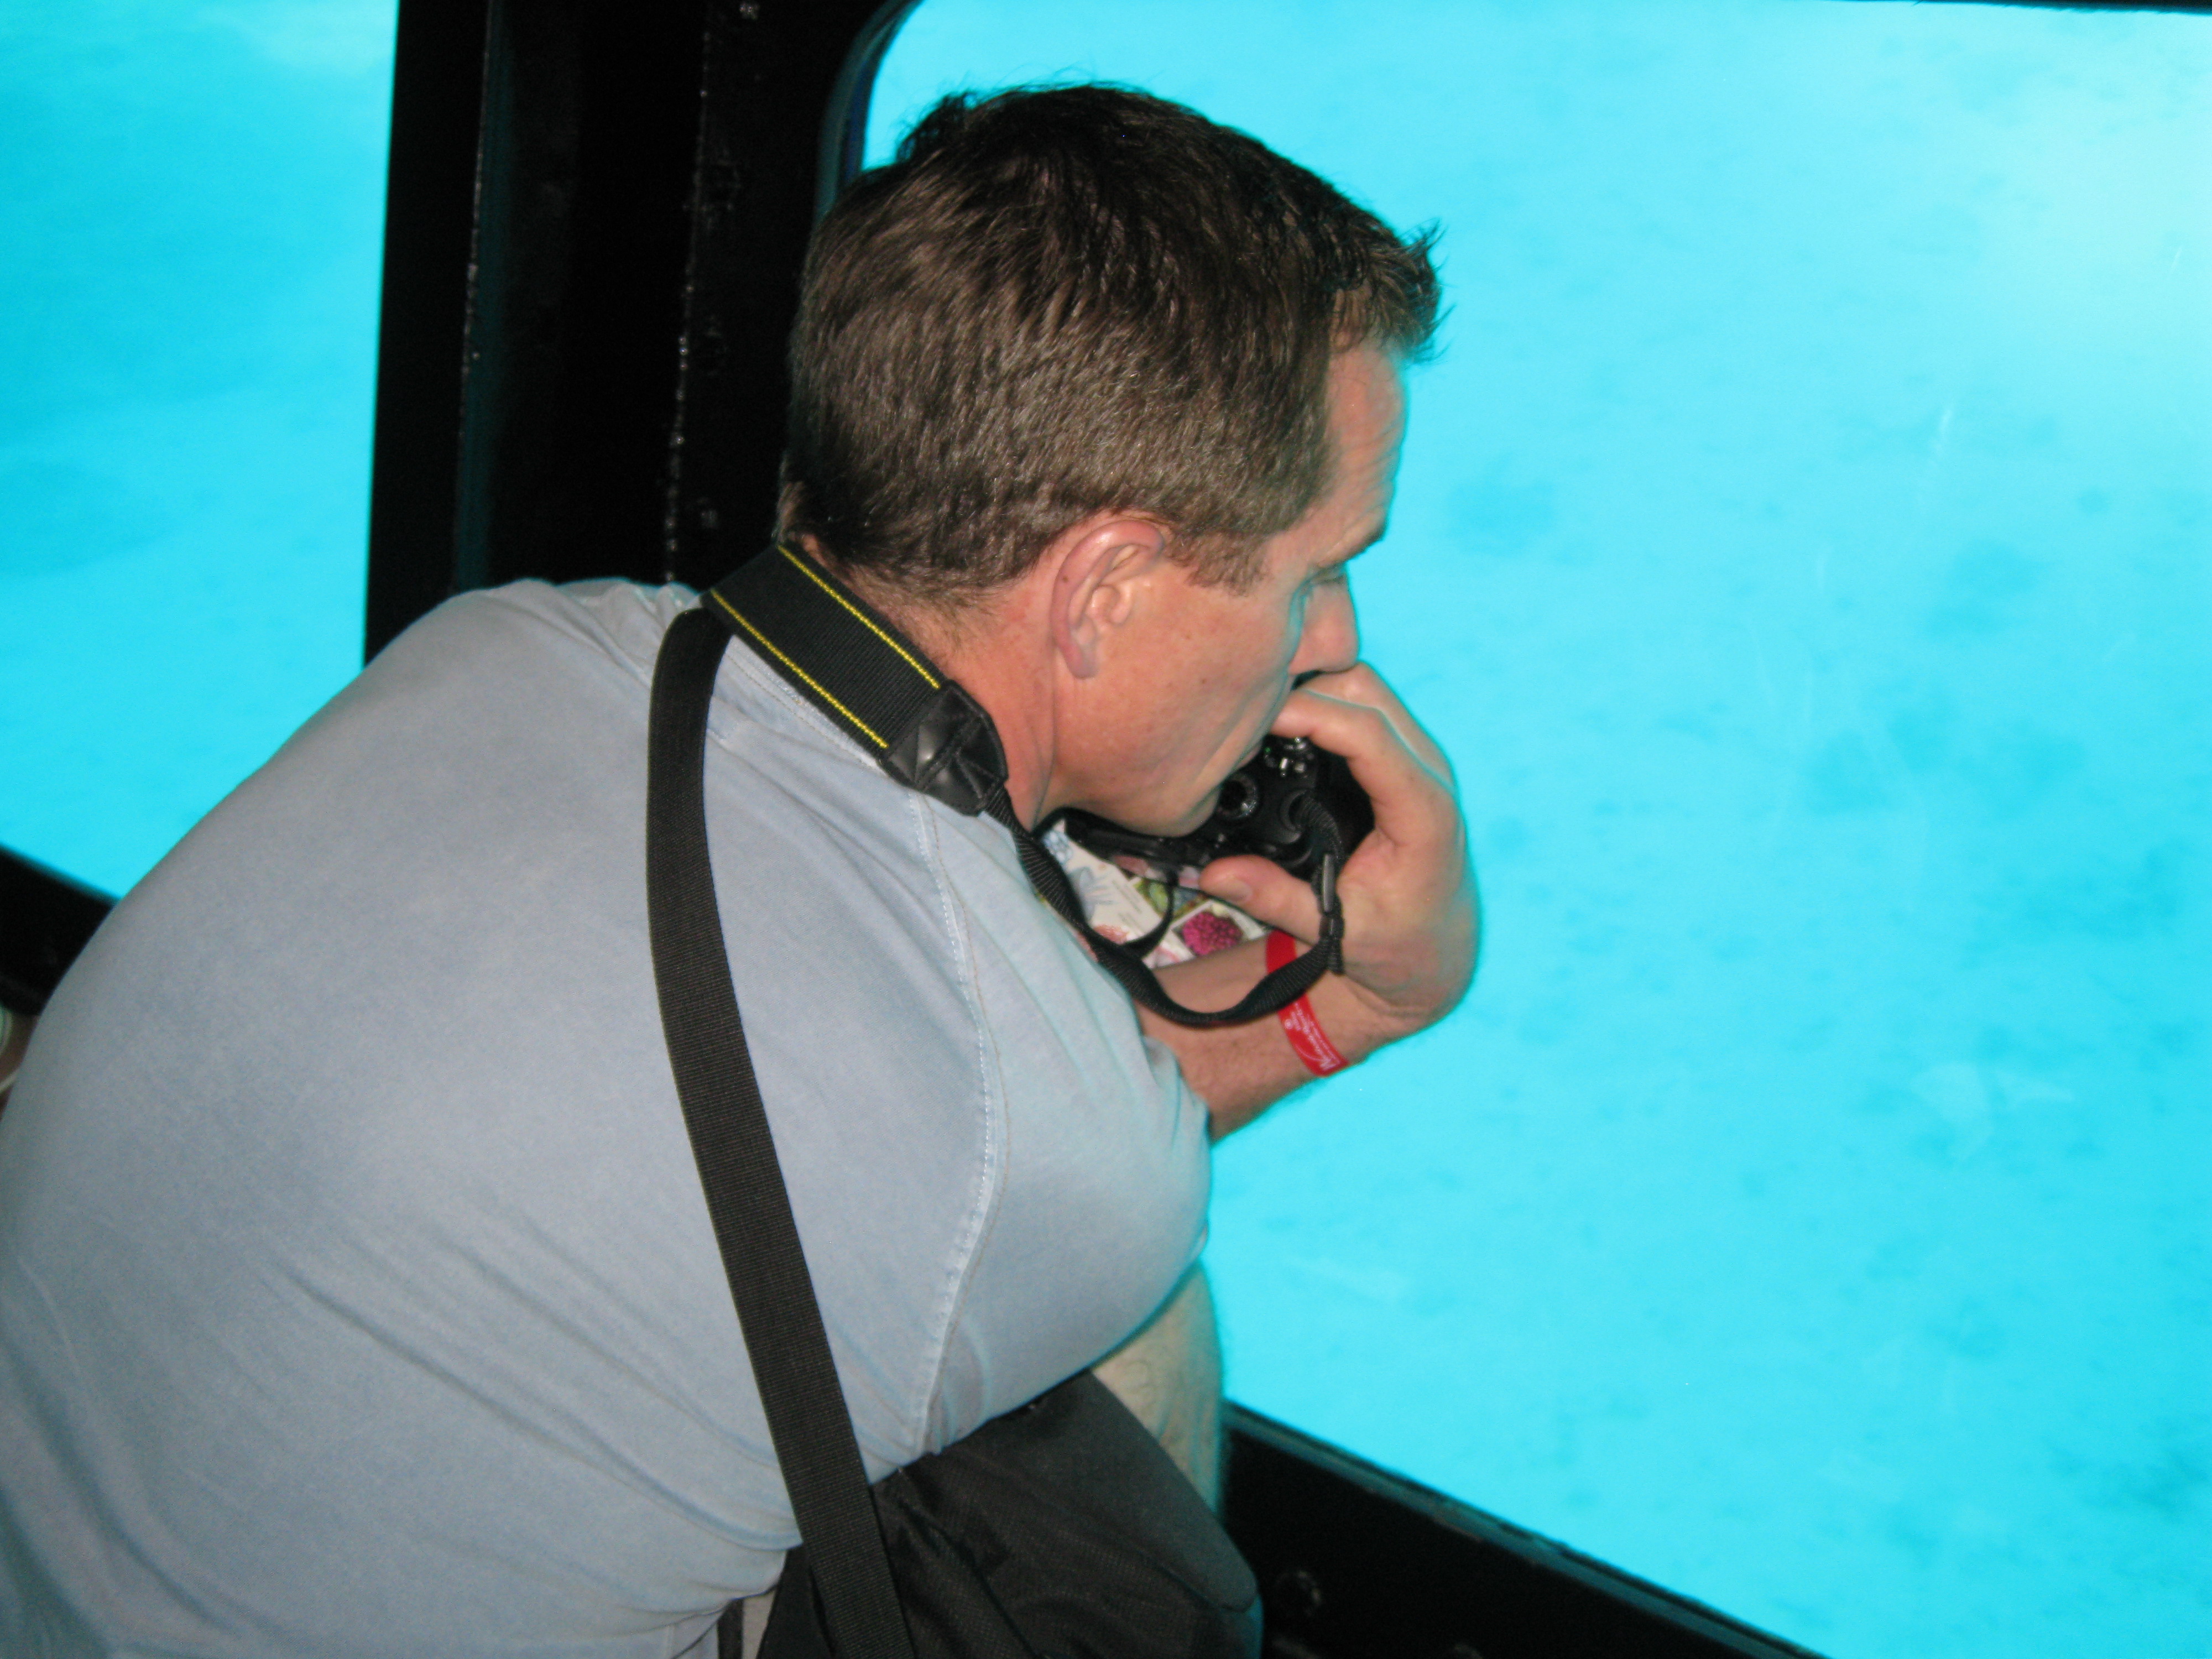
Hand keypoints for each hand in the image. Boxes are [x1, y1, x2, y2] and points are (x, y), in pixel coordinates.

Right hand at [1197, 665, 1476, 1050]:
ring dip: (1312, 688)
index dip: (1309, 713)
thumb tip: (1213, 873)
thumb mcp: (1337, 933)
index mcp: (1424, 811)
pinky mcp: (1401, 755)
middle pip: (1365, 690)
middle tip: (1243, 712)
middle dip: (1304, 686)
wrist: (1436, 946)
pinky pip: (1361, 704)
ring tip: (1254, 714)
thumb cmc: (1394, 942)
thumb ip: (1275, 900)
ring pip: (1362, 685)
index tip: (1252, 717)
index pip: (1368, 734)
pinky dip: (1320, 701)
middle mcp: (1428, 771)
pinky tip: (1278, 723)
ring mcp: (1417, 756)